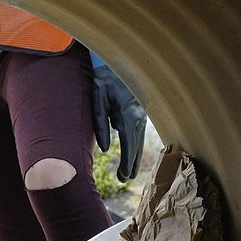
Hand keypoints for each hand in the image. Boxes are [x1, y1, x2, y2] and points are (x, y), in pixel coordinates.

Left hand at [91, 64, 146, 180]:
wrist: (117, 60)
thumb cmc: (103, 80)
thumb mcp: (97, 101)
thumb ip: (100, 125)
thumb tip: (105, 149)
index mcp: (127, 115)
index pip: (129, 146)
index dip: (127, 164)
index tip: (124, 177)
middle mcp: (138, 117)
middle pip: (137, 147)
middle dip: (132, 164)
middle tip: (125, 180)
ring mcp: (142, 113)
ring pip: (140, 140)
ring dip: (135, 156)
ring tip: (129, 172)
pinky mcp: (141, 111)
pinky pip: (140, 132)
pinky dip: (136, 145)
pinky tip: (132, 153)